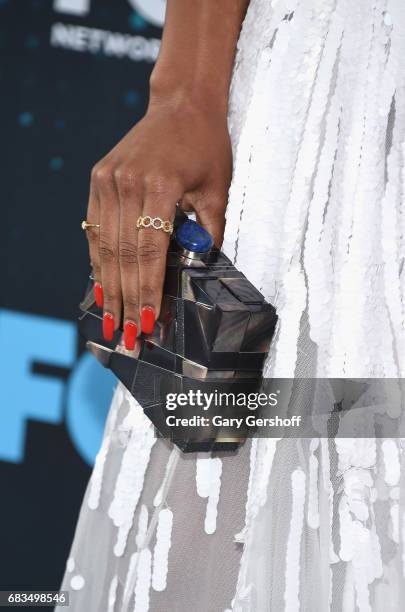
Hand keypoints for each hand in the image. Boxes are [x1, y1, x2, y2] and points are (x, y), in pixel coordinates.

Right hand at [85, 99, 231, 348]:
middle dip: (125, 301)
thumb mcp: (218, 189)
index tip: (147, 324)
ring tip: (110, 322)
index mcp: (160, 186)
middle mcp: (127, 183)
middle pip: (122, 255)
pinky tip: (102, 287)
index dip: (147, 292)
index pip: (149, 252)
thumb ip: (209, 232)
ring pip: (104, 246)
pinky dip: (98, 261)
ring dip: (108, 288)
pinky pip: (95, 228)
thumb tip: (199, 272)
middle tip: (125, 337)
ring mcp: (107, 180)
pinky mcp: (99, 179)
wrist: (182, 104)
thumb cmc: (206, 147)